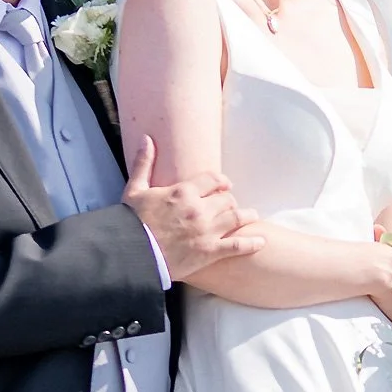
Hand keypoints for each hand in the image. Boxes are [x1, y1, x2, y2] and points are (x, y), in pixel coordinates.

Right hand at [123, 134, 264, 277]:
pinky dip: (252, 243)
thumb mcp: (135, 189)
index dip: (221, 182)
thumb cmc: (131, 222)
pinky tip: (261, 242)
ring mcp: (207, 231)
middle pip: (227, 199)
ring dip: (246, 215)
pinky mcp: (209, 252)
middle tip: (231, 205)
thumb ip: (144, 163)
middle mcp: (199, 209)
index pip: (214, 180)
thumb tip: (146, 139)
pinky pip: (238, 246)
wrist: (130, 253)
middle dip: (229, 201)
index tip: (224, 185)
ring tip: (251, 216)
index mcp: (184, 192)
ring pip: (237, 218)